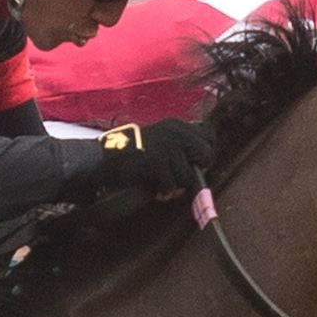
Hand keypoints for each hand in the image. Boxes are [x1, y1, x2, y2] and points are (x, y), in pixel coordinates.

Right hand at [77, 119, 215, 201]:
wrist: (107, 158)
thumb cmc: (135, 155)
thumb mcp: (162, 141)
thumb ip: (182, 147)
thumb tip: (203, 163)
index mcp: (177, 125)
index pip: (209, 134)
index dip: (206, 152)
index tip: (196, 163)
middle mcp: (174, 131)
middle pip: (205, 153)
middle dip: (195, 170)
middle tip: (181, 178)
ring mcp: (166, 144)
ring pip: (188, 174)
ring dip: (176, 186)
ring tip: (164, 186)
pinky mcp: (156, 159)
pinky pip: (172, 184)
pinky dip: (165, 191)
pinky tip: (157, 190)